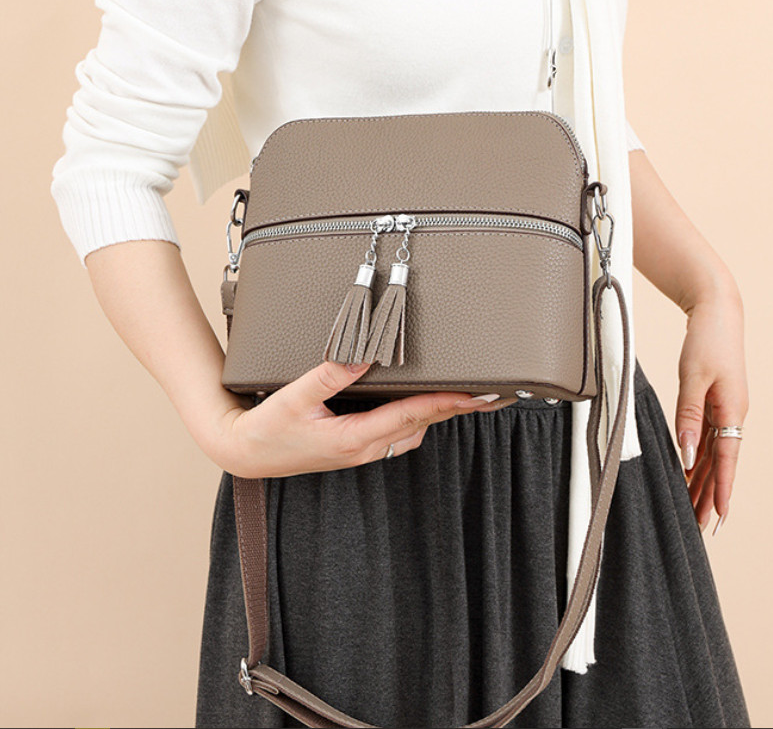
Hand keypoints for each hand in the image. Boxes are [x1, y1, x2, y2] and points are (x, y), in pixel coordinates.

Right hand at [208, 360, 516, 477]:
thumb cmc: (267, 429)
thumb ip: (330, 375)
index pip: (412, 415)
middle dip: (457, 409)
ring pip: (412, 432)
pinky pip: (397, 435)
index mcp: (355, 438)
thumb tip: (365, 355)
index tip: (477, 392)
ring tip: (462, 394)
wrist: (245, 454)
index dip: (447, 402)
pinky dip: (417, 418)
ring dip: (438, 414)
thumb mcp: (295, 397)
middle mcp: (365, 449)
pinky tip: (419, 404)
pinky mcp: (354, 448)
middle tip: (490, 394)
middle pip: (422, 425)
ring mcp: (361, 452)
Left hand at [674, 288, 748, 533]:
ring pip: (711, 454)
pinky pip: (705, 438)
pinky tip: (687, 473)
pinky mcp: (713, 402)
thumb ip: (688, 415)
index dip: (720, 489)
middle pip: (718, 463)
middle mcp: (731, 415)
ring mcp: (723, 410)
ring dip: (701, 480)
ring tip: (692, 508)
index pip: (725, 460)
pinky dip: (697, 458)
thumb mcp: (692, 378)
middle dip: (708, 494)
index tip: (718, 518)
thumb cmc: (706, 341)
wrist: (716, 313)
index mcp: (731, 411)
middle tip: (699, 526)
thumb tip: (685, 452)